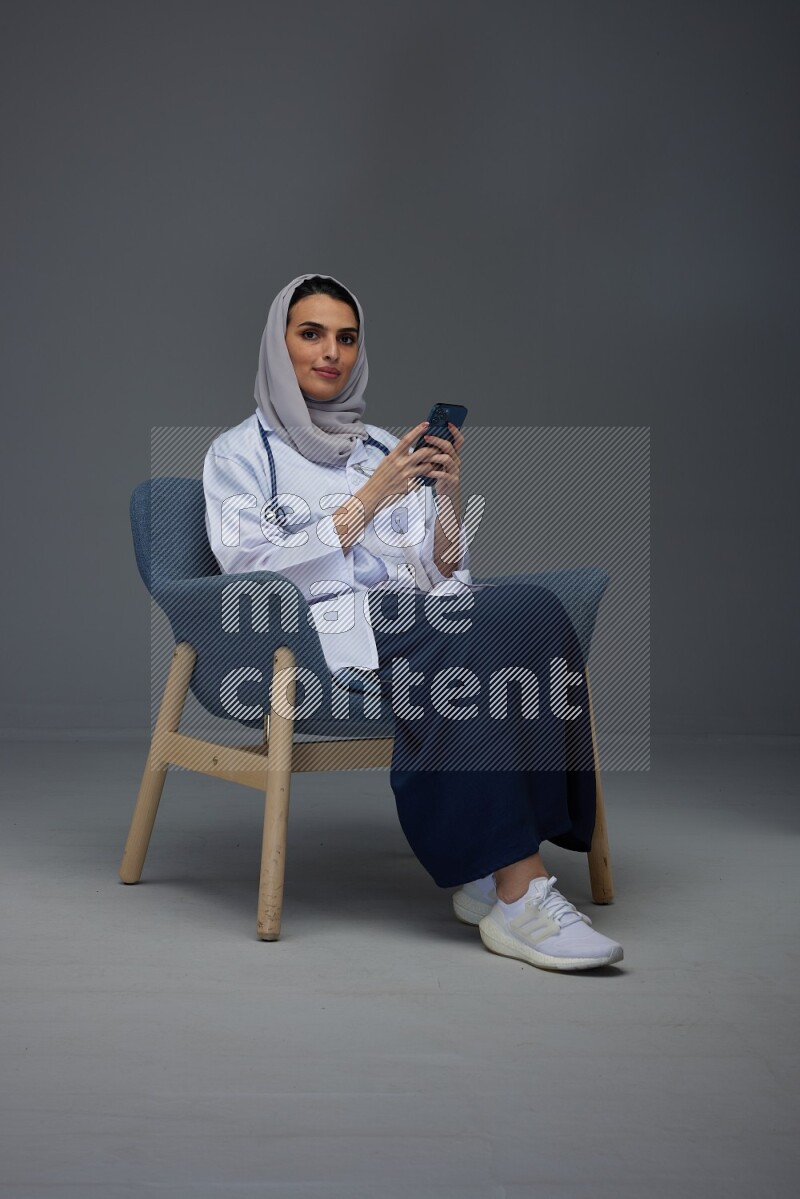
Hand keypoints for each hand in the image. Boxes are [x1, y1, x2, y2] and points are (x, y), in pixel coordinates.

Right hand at [331, 420, 437, 551]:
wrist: (374, 494)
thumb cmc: (379, 478)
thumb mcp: (387, 462)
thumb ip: (398, 455)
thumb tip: (409, 448)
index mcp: (393, 456)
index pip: (407, 439)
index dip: (418, 430)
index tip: (426, 424)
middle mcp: (400, 464)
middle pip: (423, 452)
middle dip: (433, 449)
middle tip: (438, 448)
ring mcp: (406, 475)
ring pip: (427, 466)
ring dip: (432, 464)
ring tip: (434, 464)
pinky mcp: (410, 485)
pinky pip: (423, 479)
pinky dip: (427, 476)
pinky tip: (428, 477)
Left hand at [420, 421, 463, 500]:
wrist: (446, 494)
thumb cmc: (439, 477)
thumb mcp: (438, 462)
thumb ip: (435, 451)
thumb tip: (424, 437)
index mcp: (453, 454)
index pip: (458, 439)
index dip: (455, 430)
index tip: (448, 422)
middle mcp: (456, 461)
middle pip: (449, 447)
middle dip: (437, 440)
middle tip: (426, 437)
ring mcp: (455, 471)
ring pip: (447, 459)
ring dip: (435, 456)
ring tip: (424, 457)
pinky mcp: (452, 481)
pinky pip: (444, 474)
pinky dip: (435, 472)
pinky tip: (427, 471)